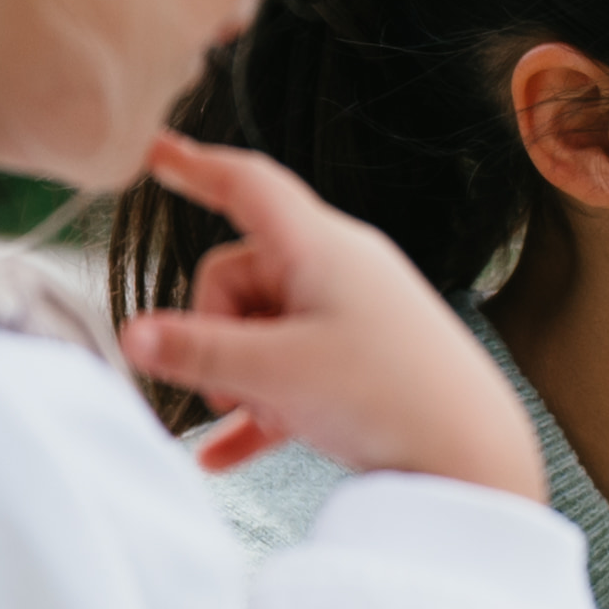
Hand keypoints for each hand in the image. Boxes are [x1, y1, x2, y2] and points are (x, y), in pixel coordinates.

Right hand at [115, 133, 538, 497]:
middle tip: (232, 388)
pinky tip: (220, 456)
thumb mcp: (277, 374)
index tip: (154, 151)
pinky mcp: (361, 364)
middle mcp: (339, 269)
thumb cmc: (388, 397)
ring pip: (262, 329)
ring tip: (263, 417)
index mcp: (321, 247)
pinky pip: (290, 375)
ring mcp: (352, 316)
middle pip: (239, 277)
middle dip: (219, 333)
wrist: (474, 457)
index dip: (196, 166)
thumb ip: (198, 354)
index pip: (247, 185)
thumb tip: (134, 338)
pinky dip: (259, 409)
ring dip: (245, 376)